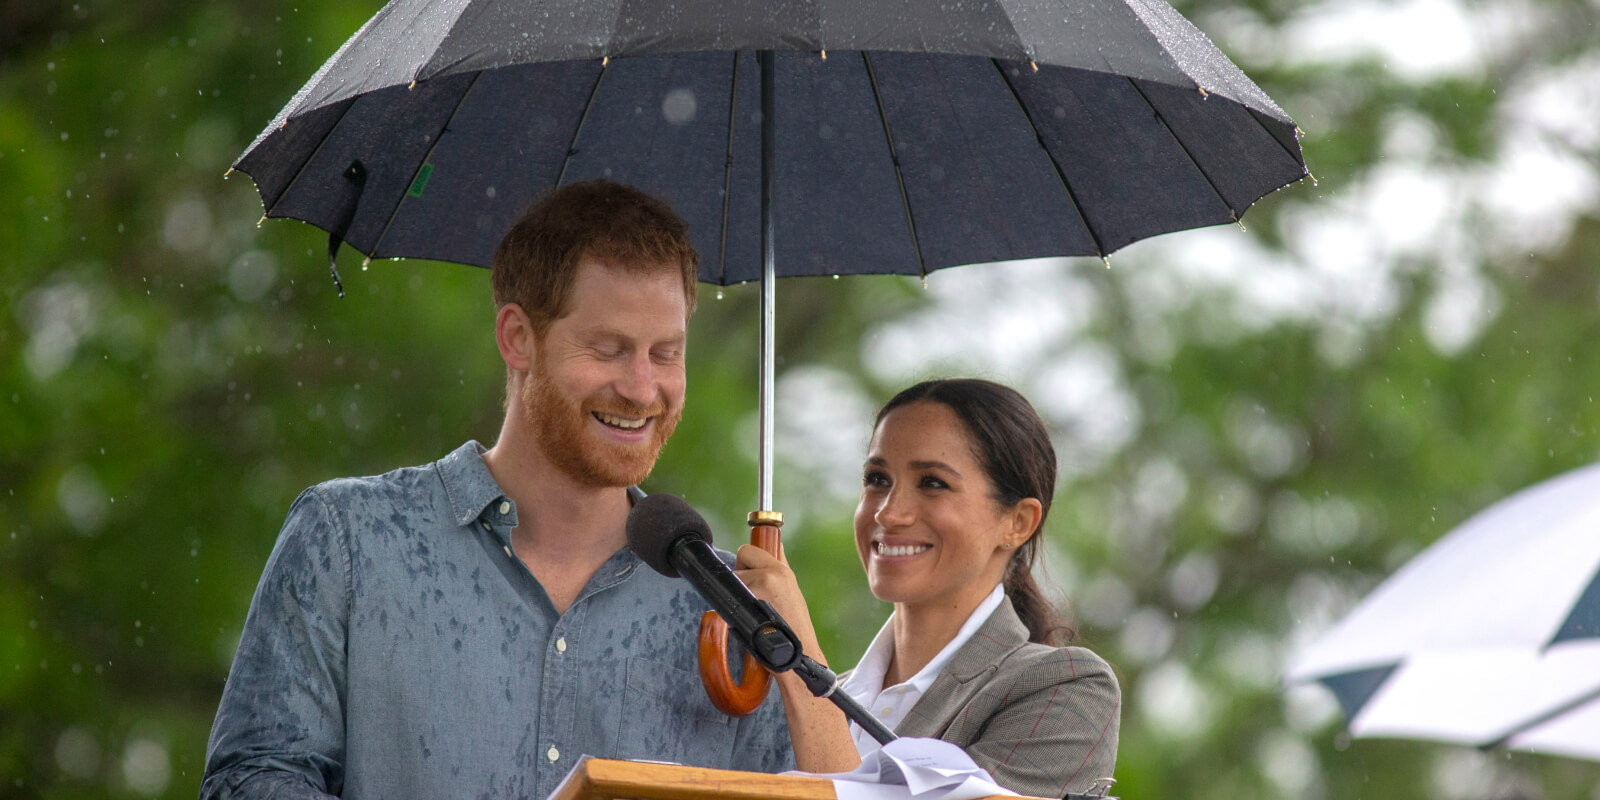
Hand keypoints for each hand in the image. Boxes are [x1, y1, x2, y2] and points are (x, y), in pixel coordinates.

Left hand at [735, 543, 824, 668]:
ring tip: (752, 610)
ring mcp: (756, 590)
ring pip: (732, 579)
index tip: (749, 571)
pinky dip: (730, 606)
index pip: (748, 549)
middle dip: (741, 573)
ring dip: (736, 592)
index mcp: (781, 570)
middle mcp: (769, 576)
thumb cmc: (794, 626)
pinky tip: (745, 618)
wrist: (797, 656)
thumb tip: (776, 546)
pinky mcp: (744, 607)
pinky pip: (726, 597)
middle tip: (752, 594)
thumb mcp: (792, 589)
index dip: (747, 561)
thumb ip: (781, 565)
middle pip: (738, 560)